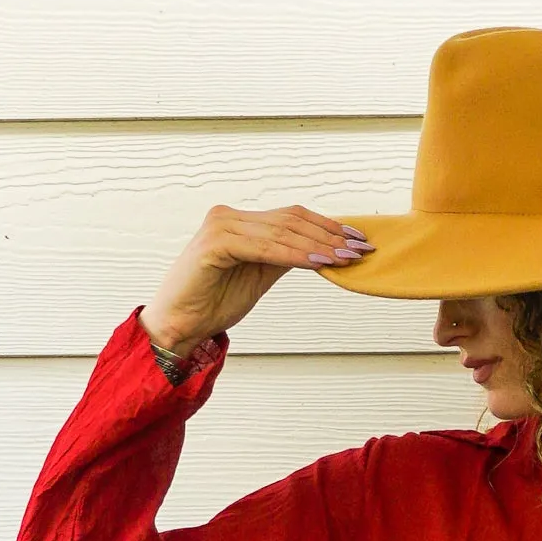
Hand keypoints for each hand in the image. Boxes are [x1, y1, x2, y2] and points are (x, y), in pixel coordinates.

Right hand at [139, 204, 374, 355]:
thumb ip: (284, 258)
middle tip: (362, 249)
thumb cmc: (214, 303)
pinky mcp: (214, 245)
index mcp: (240, 221)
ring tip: (347, 257)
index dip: (328, 227)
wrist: (178, 324)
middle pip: (291, 221)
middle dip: (330, 235)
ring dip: (319, 246)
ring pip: (282, 233)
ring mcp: (221, 226)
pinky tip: (319, 264)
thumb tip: (321, 251)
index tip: (359, 241)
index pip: (292, 217)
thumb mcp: (259, 276)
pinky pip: (264, 248)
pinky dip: (294, 256)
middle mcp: (229, 216)